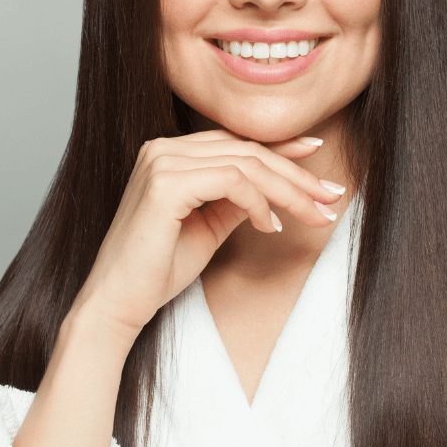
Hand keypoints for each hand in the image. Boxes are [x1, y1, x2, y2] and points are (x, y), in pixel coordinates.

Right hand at [71, 129, 344, 336]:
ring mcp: (161, 161)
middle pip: (247, 150)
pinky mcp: (165, 183)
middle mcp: (162, 148)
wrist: (116, 303)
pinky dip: (259, 202)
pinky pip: (232, 181)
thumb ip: (238, 200)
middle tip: (330, 197)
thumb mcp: (209, 226)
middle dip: (295, 175)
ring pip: (246, 164)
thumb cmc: (156, 270)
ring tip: (314, 216)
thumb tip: (276, 188)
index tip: (317, 151)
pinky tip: (271, 226)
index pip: (236, 143)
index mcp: (169, 153)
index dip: (281, 147)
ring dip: (287, 190)